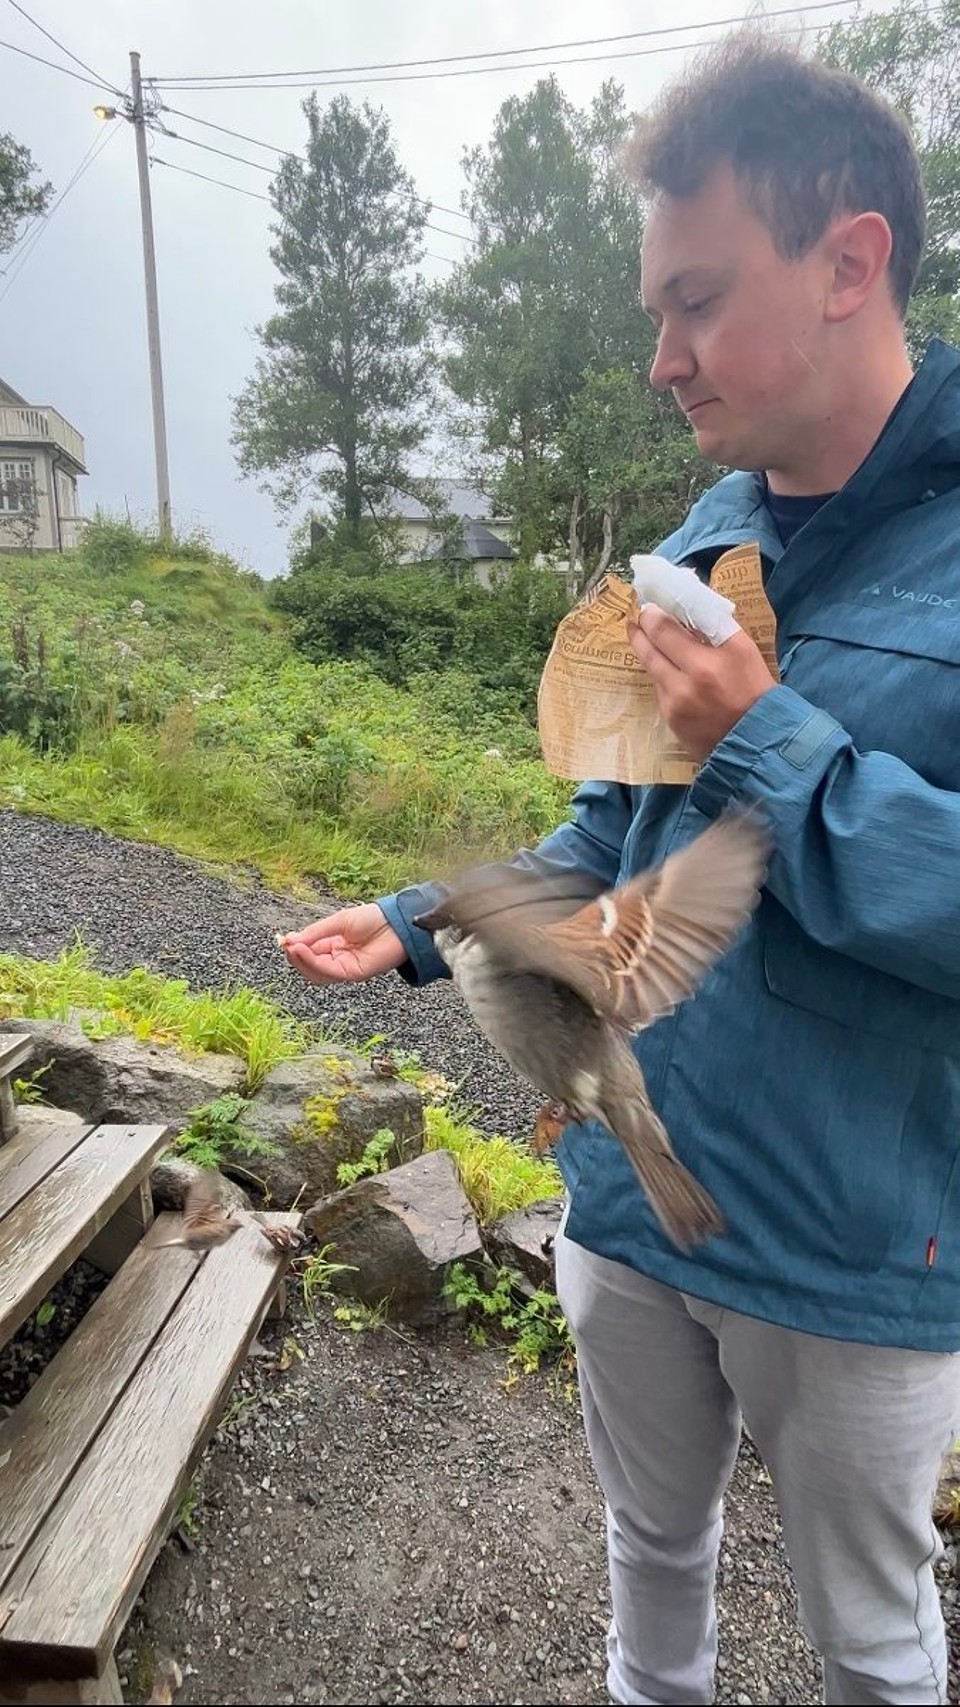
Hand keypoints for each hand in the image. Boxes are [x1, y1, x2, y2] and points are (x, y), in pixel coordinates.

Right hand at [278, 904, 406, 984]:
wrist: (397, 922)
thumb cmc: (372, 919)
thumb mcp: (338, 921)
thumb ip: (316, 932)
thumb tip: (291, 940)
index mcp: (333, 945)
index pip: (309, 952)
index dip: (295, 948)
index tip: (284, 940)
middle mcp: (337, 959)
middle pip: (309, 966)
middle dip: (295, 957)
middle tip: (286, 945)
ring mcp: (345, 967)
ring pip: (315, 973)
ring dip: (301, 962)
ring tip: (292, 948)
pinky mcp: (352, 973)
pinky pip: (328, 972)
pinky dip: (313, 963)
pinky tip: (303, 951)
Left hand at [627, 605, 775, 762]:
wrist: (757, 739)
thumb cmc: (754, 689)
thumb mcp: (743, 650)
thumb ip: (714, 626)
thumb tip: (687, 606)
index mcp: (704, 665)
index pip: (664, 631)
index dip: (651, 616)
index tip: (647, 606)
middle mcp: (683, 685)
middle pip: (649, 650)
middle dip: (639, 630)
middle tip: (636, 618)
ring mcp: (673, 705)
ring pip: (651, 670)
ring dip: (646, 651)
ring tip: (642, 636)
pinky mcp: (670, 720)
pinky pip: (659, 690)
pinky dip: (661, 676)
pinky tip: (667, 668)